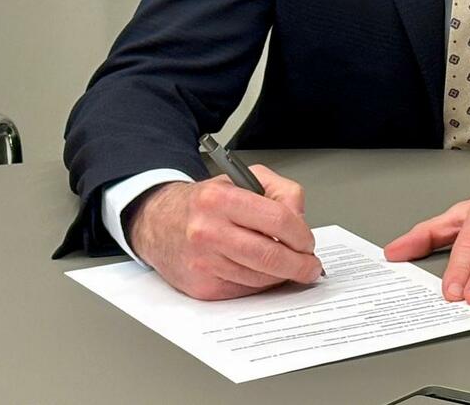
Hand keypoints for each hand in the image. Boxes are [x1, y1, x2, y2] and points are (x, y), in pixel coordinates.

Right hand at [125, 165, 321, 299]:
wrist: (159, 222)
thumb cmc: (206, 202)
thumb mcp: (245, 178)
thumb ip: (282, 191)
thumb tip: (301, 222)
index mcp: (222, 199)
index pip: (277, 220)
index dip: (301, 235)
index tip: (309, 243)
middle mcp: (209, 231)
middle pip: (269, 255)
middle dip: (299, 265)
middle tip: (311, 267)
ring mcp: (203, 263)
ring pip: (259, 277)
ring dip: (282, 276)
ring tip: (291, 267)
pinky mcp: (200, 287)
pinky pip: (243, 290)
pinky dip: (260, 284)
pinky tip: (265, 274)